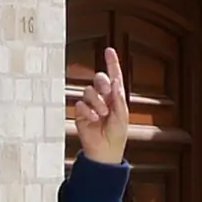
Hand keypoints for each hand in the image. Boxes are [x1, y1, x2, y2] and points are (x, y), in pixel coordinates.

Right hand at [72, 45, 130, 164]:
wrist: (105, 150)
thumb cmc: (117, 134)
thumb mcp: (122, 116)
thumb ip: (118, 99)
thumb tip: (116, 82)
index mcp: (115, 97)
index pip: (114, 76)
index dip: (112, 63)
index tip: (109, 50)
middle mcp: (102, 97)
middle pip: (99, 79)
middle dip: (102, 82)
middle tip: (107, 92)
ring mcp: (90, 104)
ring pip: (88, 91)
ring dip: (96, 102)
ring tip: (102, 114)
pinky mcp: (80, 112)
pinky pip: (80, 104)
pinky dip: (87, 111)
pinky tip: (93, 118)